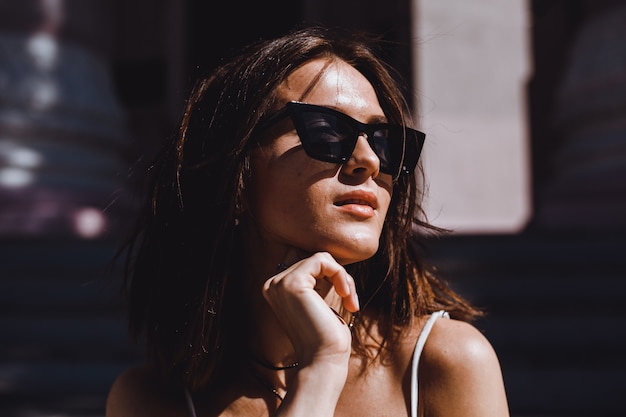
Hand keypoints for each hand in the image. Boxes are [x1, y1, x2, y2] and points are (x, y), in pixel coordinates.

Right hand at [262, 249, 359, 366]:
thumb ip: (317, 279)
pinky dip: (340, 274)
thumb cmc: (327, 336)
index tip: (342, 295)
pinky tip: (346, 295)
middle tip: (350, 301)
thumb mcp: (320, 300)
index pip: (306, 263)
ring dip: (342, 277)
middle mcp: (272, 284)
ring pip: (320, 258)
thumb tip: (325, 256)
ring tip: (349, 300)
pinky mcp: (293, 283)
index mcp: (276, 289)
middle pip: (315, 260)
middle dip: (339, 277)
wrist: (324, 361)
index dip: (328, 274)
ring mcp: (279, 283)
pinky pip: (323, 260)